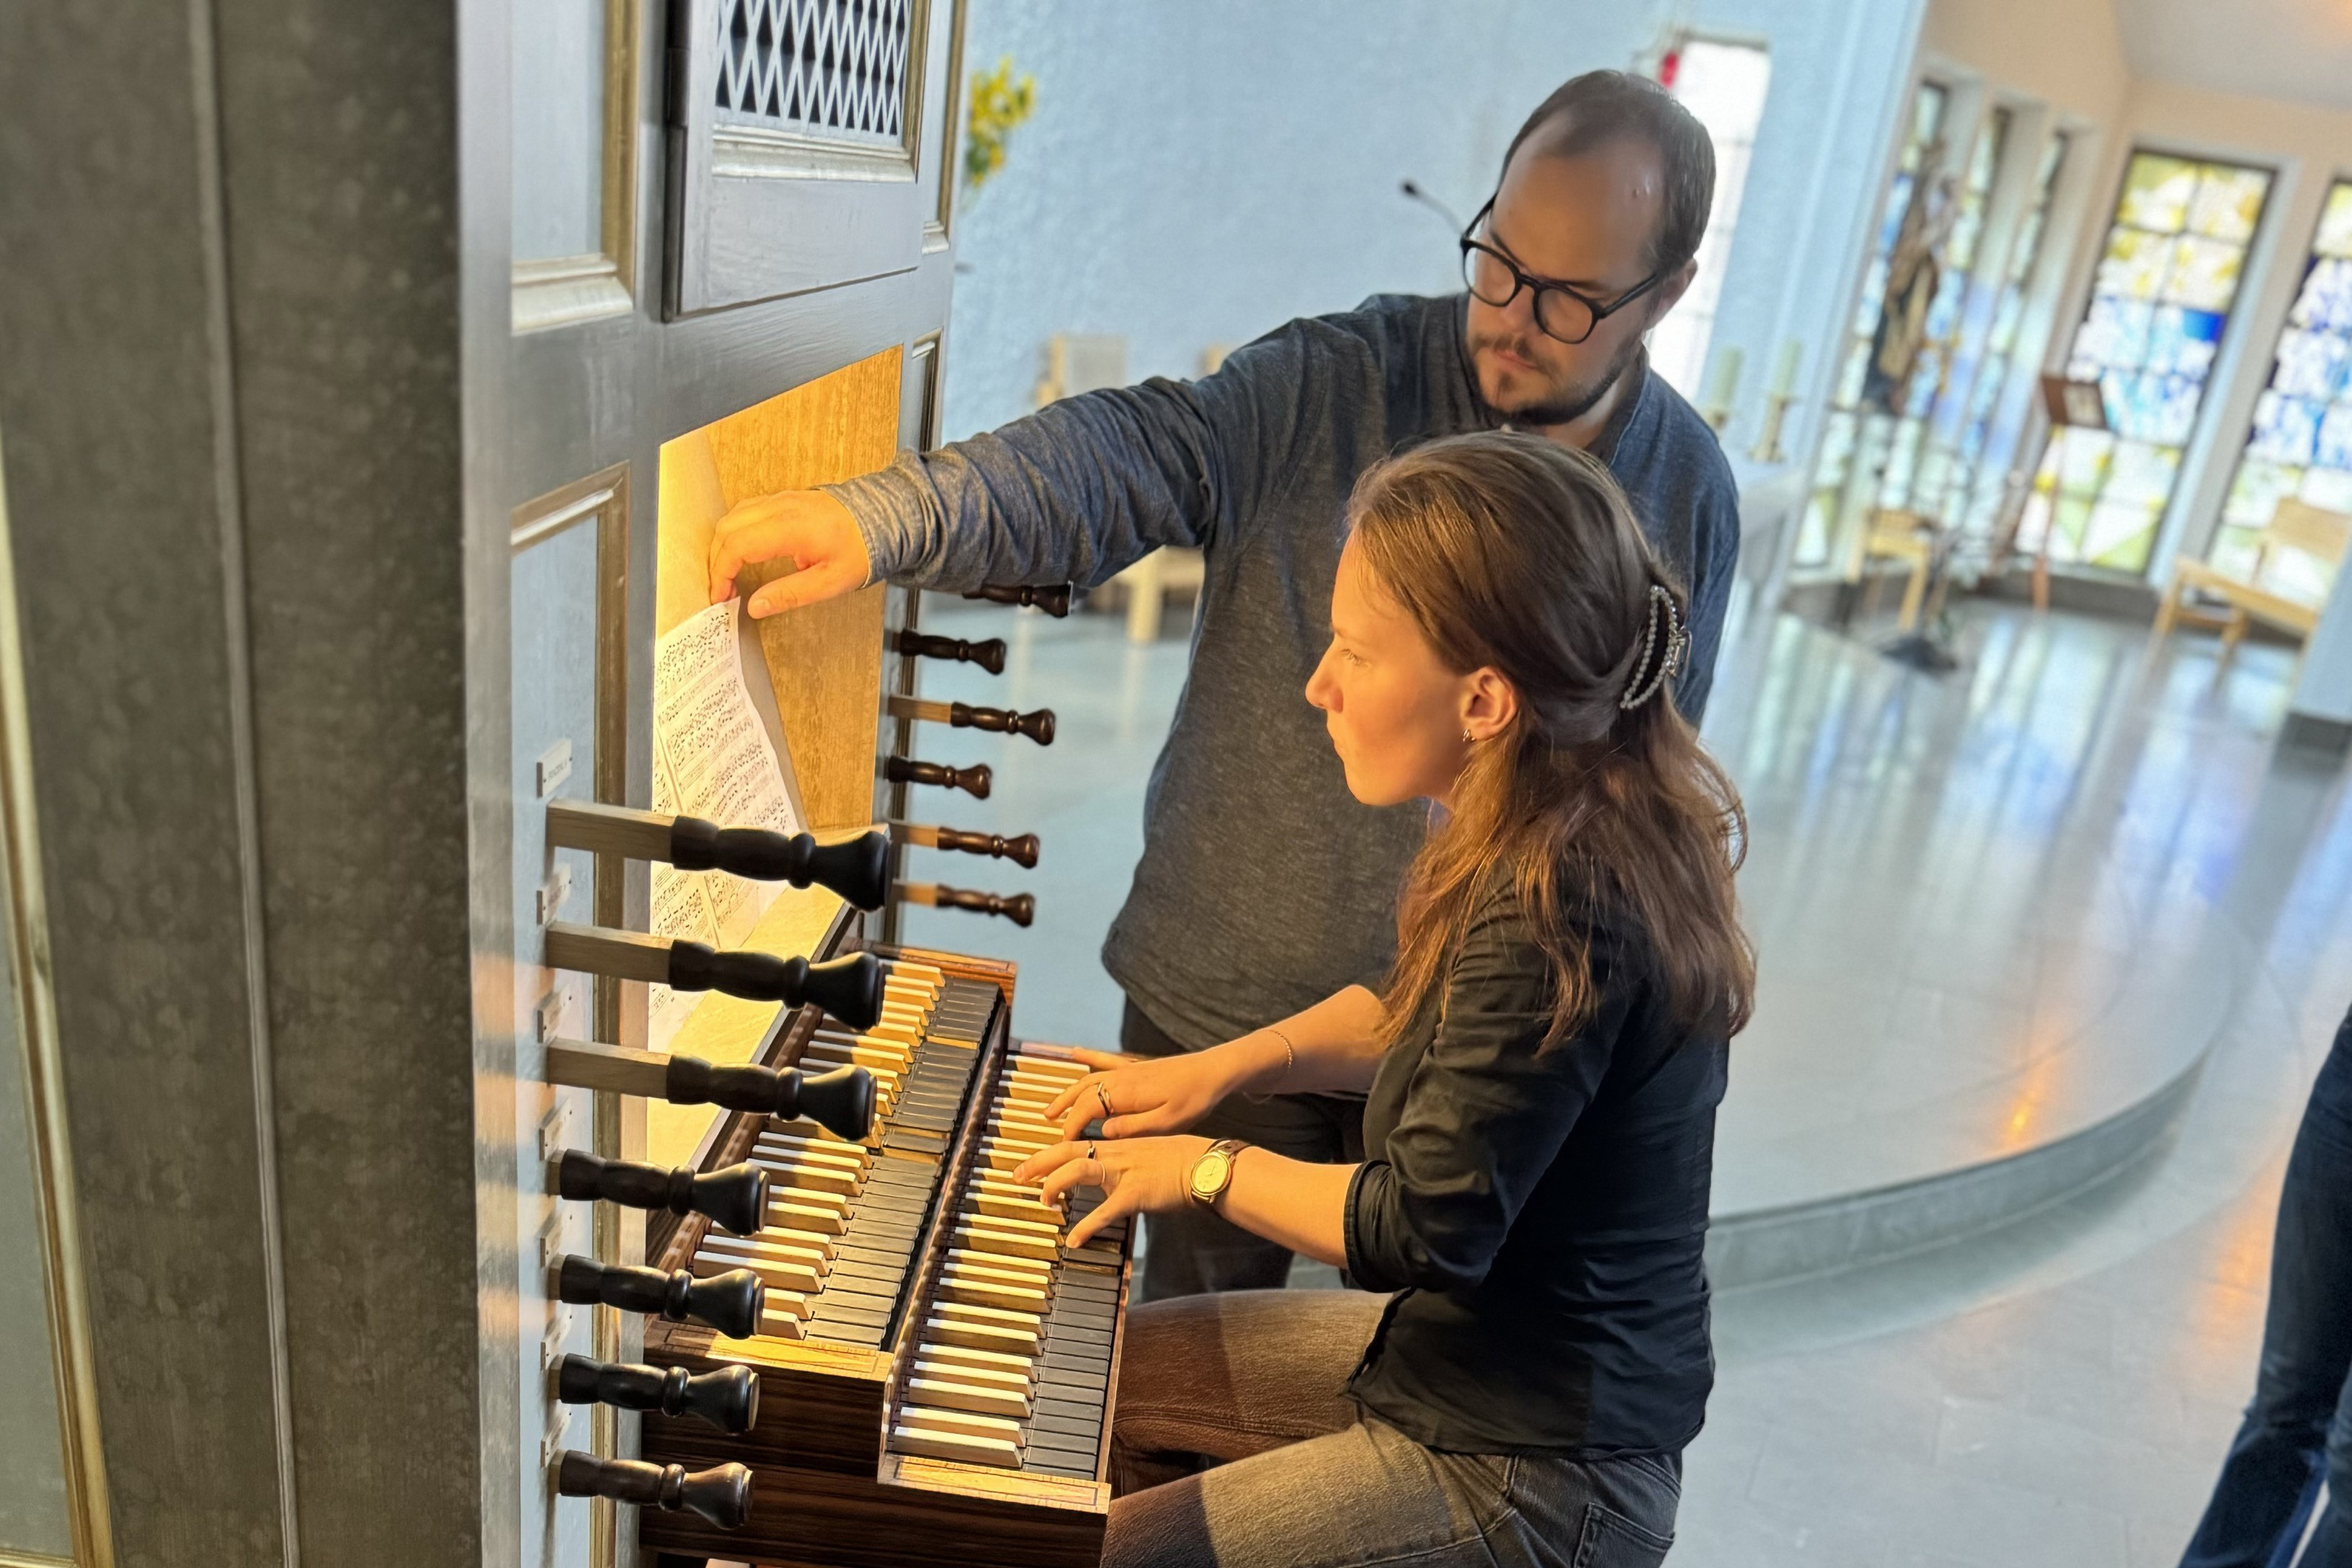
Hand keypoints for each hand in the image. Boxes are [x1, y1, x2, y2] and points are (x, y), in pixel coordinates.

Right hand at [705, 489, 871, 616]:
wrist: (882, 519)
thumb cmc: (861, 549)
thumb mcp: (830, 582)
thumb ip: (790, 594)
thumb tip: (755, 607)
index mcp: (791, 528)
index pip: (737, 546)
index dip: (721, 573)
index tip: (720, 596)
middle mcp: (781, 508)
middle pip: (727, 529)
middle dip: (716, 561)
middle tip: (721, 589)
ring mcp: (781, 499)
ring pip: (733, 516)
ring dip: (723, 544)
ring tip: (728, 574)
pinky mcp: (784, 499)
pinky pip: (747, 510)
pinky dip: (735, 531)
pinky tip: (742, 552)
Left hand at [1014, 1135, 1211, 1249]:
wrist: (1201, 1164)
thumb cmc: (1177, 1161)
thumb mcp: (1142, 1155)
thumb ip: (1119, 1164)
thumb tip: (1103, 1177)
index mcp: (1115, 1146)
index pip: (1072, 1145)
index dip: (1046, 1154)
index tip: (1028, 1166)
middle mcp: (1114, 1154)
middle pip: (1067, 1151)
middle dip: (1038, 1163)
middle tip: (1017, 1177)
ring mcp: (1123, 1172)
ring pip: (1079, 1168)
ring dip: (1055, 1183)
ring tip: (1043, 1201)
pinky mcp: (1136, 1194)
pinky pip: (1106, 1210)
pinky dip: (1087, 1226)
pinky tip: (1074, 1240)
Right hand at [1044, 1047, 1243, 1140]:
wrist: (1213, 1071)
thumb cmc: (1193, 1100)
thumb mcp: (1165, 1123)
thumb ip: (1132, 1129)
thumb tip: (1102, 1132)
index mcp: (1125, 1093)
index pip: (1087, 1109)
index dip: (1072, 1126)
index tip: (1063, 1143)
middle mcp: (1121, 1078)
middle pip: (1082, 1093)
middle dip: (1063, 1110)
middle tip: (1047, 1126)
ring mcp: (1127, 1070)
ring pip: (1088, 1079)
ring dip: (1068, 1093)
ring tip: (1051, 1108)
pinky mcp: (1137, 1066)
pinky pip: (1105, 1060)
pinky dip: (1088, 1056)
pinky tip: (1075, 1051)